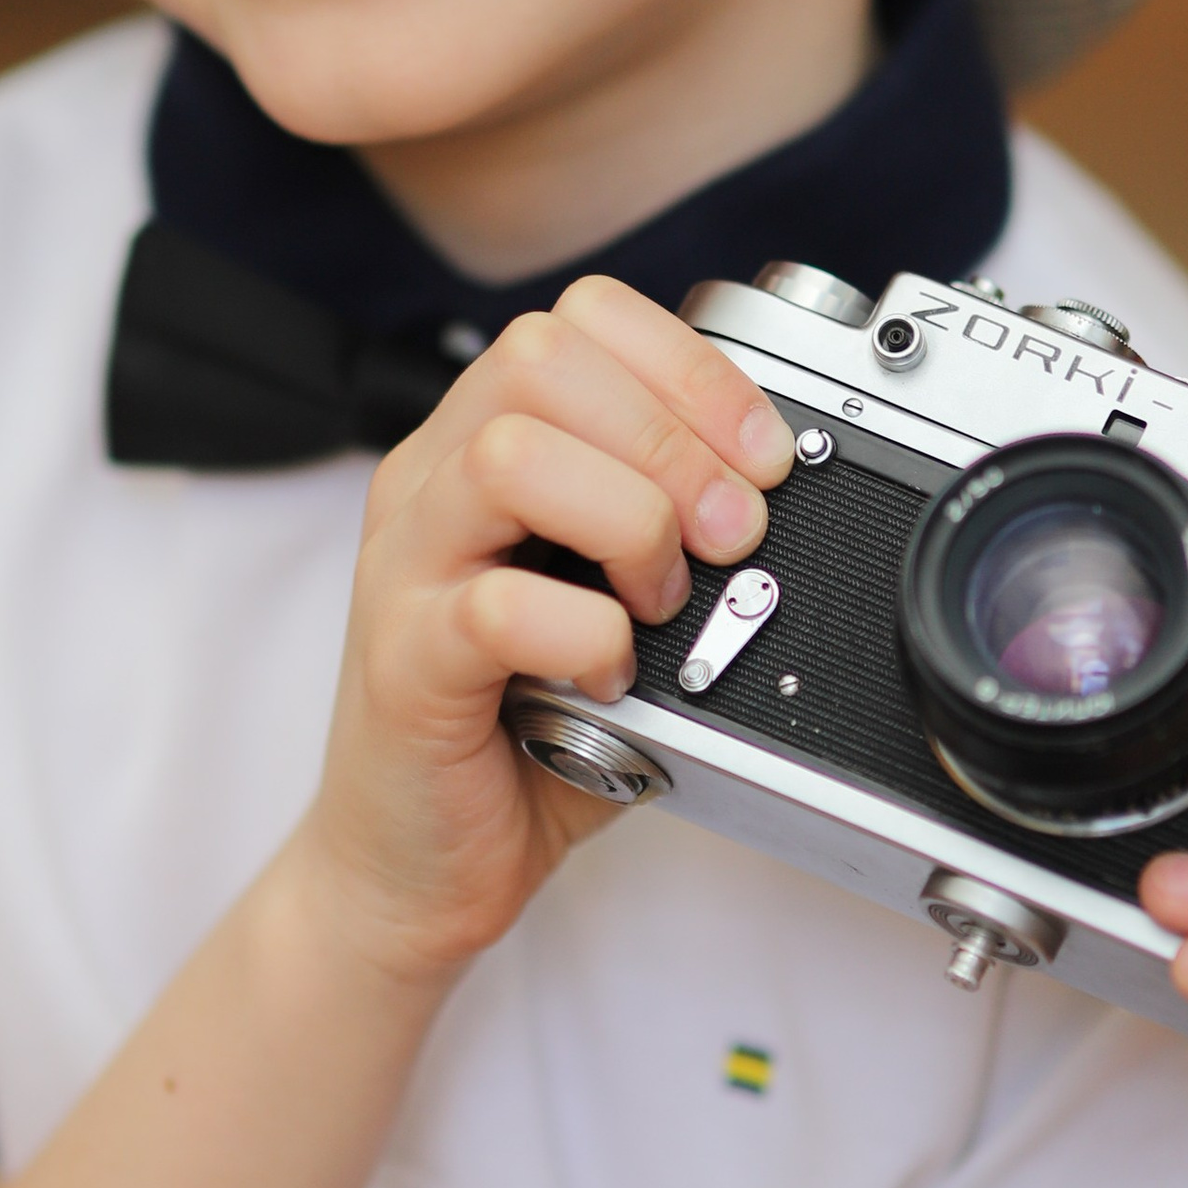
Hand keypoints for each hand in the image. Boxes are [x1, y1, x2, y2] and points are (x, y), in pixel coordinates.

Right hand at [294, 277, 793, 988]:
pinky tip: (612, 674)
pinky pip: (495, 607)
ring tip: (660, 600)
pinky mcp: (405, 663)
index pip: (579, 320)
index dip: (691, 368)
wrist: (417, 867)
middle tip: (728, 534)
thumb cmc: (522, 733)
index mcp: (480, 445)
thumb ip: (674, 534)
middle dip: (672, 437)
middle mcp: (432, 485)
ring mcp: (406, 569)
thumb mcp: (616, 603)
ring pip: (509, 455)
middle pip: (540, 358)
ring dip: (628, 519)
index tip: (762, 454)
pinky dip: (587, 636)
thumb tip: (783, 491)